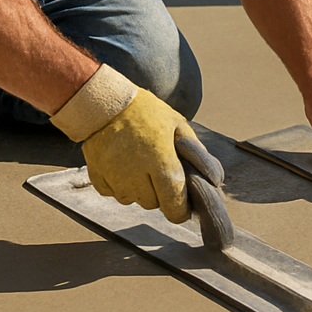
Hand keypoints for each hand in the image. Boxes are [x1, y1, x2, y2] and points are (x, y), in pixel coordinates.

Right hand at [82, 88, 200, 222]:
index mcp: (161, 163)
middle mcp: (136, 176)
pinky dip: (118, 183)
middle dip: (159, 192)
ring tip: (137, 161)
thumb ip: (196, 153)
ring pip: (132, 199)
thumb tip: (215, 178)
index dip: (181, 210)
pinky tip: (120, 163)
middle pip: (153, 204)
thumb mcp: (177, 124)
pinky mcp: (97, 177)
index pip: (174, 207)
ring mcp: (115, 178)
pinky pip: (113, 192)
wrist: (104, 101)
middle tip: (156, 168)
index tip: (182, 204)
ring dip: (138, 189)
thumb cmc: (145, 111)